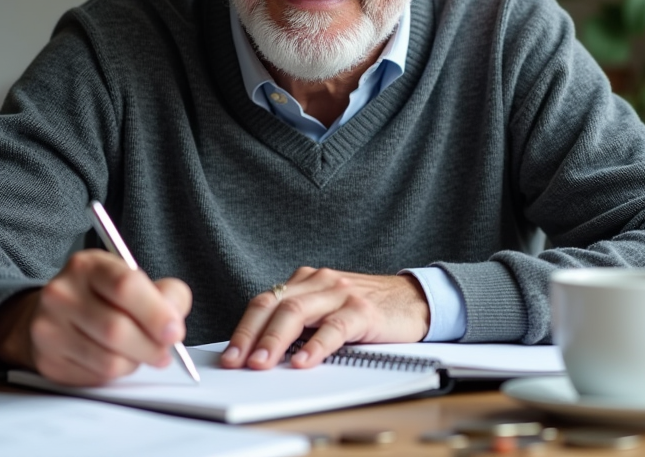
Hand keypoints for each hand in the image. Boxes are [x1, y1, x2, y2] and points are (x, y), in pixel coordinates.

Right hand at [0, 249, 191, 385]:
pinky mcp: (48, 360)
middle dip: (151, 347)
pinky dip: (116, 373)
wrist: (56, 314)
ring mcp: (49, 328)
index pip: (126, 286)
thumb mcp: (135, 281)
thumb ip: (165, 294)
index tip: (175, 331)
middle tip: (165, 352)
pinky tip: (115, 358)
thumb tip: (173, 323)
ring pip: (109, 360)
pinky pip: (96, 377)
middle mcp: (62, 293)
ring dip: (134, 362)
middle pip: (116, 329)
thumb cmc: (104, 297)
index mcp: (88, 266)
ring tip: (138, 352)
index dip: (156, 313)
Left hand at [219, 267, 429, 370]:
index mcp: (305, 281)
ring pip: (297, 312)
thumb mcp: (327, 308)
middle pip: (274, 305)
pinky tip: (303, 361)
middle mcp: (319, 282)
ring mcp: (340, 294)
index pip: (264, 302)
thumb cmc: (367, 308)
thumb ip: (300, 321)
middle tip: (237, 361)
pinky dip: (315, 346)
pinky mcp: (363, 310)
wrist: (414, 298)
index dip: (243, 328)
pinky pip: (334, 328)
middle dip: (251, 335)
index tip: (229, 355)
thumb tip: (262, 351)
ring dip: (275, 340)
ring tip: (262, 363)